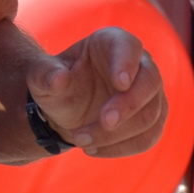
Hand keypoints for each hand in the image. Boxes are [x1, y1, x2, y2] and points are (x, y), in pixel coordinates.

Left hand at [28, 27, 165, 157]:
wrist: (65, 108)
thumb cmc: (56, 85)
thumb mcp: (41, 78)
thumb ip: (45, 75)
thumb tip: (59, 79)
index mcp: (112, 42)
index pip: (129, 46)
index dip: (127, 63)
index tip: (120, 83)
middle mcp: (139, 64)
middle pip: (150, 82)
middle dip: (128, 105)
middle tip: (105, 122)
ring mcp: (150, 92)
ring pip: (150, 114)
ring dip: (118, 134)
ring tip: (81, 141)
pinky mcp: (152, 118)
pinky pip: (148, 137)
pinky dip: (123, 148)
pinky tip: (94, 150)